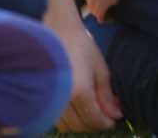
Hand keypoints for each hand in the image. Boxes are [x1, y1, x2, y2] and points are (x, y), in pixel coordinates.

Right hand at [54, 17, 121, 131]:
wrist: (56, 32)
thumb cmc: (81, 46)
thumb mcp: (100, 69)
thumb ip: (107, 95)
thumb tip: (116, 114)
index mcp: (79, 91)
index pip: (94, 119)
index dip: (106, 122)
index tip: (115, 119)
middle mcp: (61, 100)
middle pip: (81, 125)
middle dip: (96, 123)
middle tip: (107, 113)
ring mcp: (49, 101)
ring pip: (68, 126)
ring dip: (82, 122)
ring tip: (94, 108)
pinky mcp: (41, 100)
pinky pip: (57, 120)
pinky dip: (70, 119)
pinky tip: (79, 107)